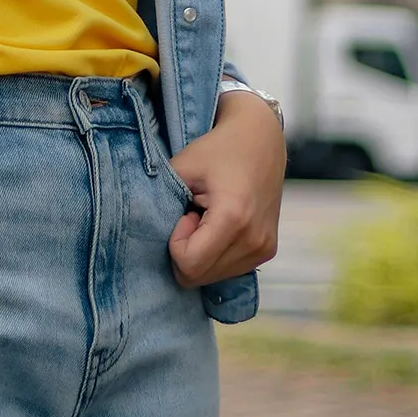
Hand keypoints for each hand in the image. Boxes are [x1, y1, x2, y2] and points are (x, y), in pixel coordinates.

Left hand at [166, 89, 285, 289]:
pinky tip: (220, 225)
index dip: (176, 243)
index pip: (189, 265)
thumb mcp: (183, 166)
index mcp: (234, 219)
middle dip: (186, 250)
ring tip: (208, 217)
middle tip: (193, 214)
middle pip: (199, 277)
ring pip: (213, 277)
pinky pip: (228, 270)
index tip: (184, 213)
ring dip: (201, 253)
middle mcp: (254, 240)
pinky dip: (216, 254)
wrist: (261, 139)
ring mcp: (264, 249)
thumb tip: (149, 234)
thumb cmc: (218, 148)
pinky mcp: (267, 251)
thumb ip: (162, 201)